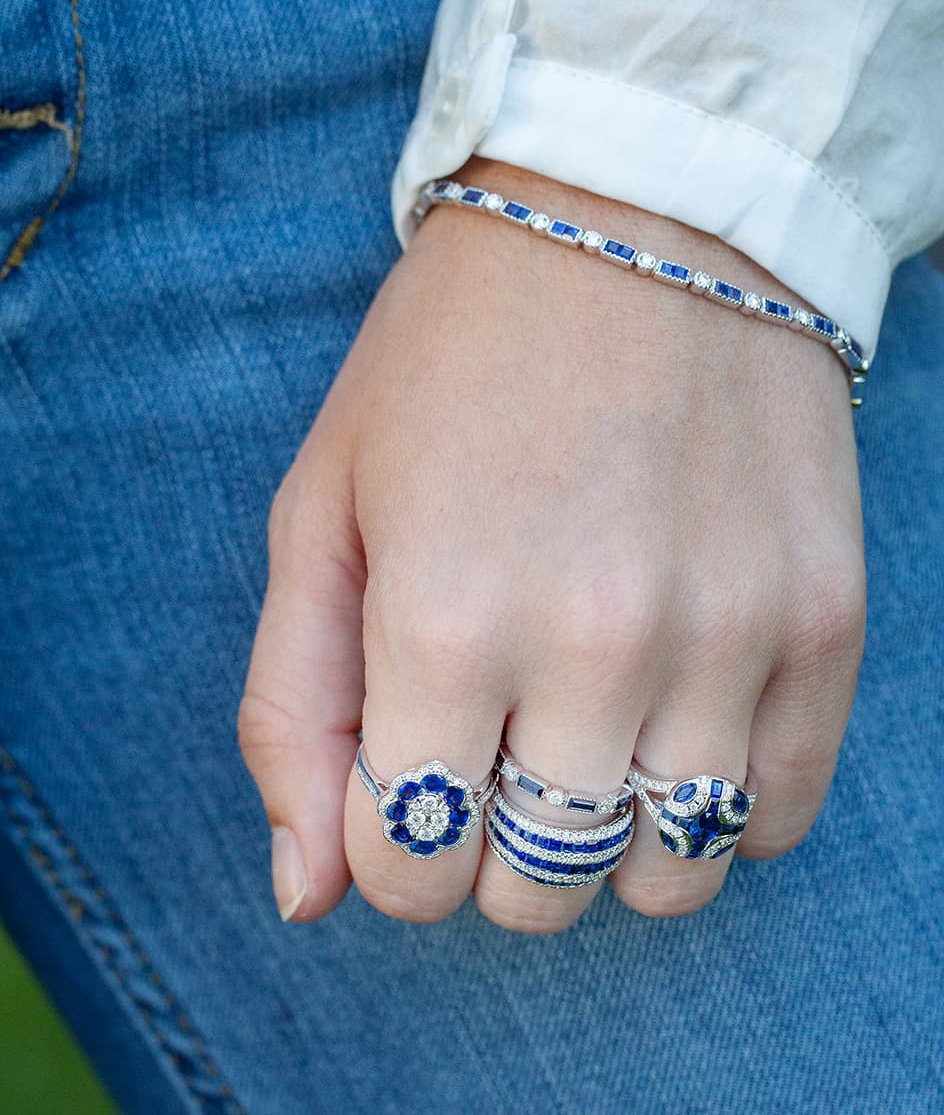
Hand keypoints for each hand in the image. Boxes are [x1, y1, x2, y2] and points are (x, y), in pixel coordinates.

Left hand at [239, 157, 864, 930]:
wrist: (629, 217)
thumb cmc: (443, 368)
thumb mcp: (317, 514)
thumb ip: (290, 710)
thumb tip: (305, 894)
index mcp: (446, 623)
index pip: (406, 875)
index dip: (387, 842)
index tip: (402, 763)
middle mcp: (597, 649)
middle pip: (533, 898)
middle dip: (485, 847)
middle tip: (486, 734)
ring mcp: (731, 639)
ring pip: (662, 884)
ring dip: (599, 839)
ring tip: (578, 729)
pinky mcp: (825, 619)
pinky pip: (773, 821)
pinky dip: (711, 804)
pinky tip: (669, 712)